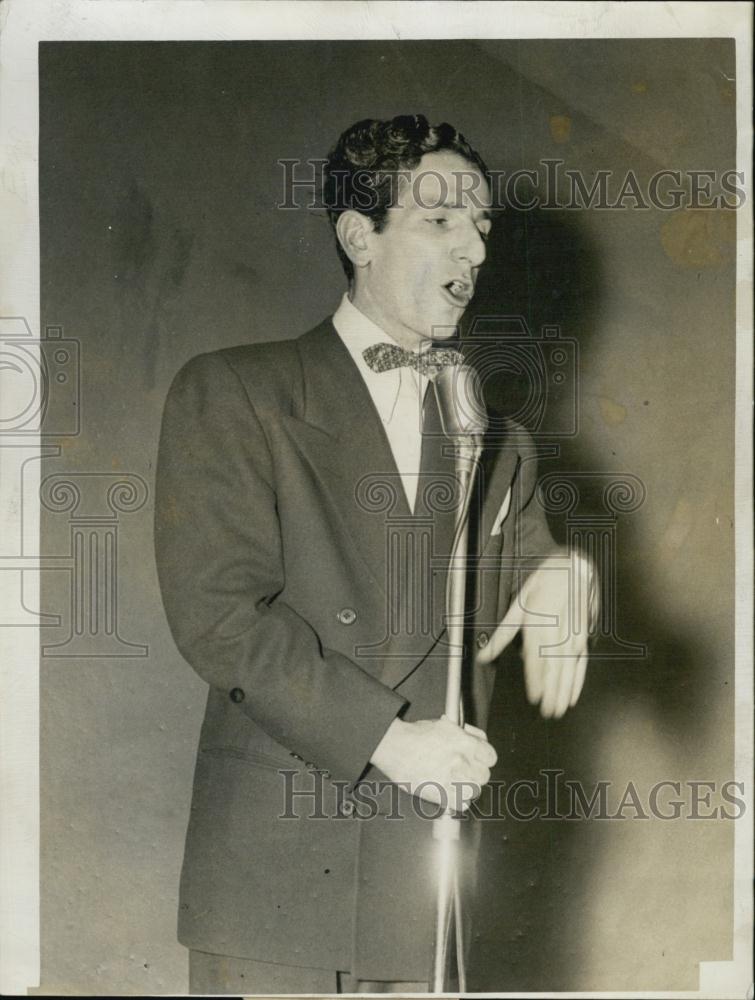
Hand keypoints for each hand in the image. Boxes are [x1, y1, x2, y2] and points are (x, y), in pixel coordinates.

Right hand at [370, 715, 496, 812]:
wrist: (395, 747)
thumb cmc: (416, 735)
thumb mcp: (446, 724)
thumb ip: (468, 733)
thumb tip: (479, 740)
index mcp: (464, 742)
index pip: (490, 757)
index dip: (485, 760)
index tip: (480, 761)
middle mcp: (460, 761)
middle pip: (484, 776)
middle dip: (476, 774)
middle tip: (466, 772)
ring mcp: (451, 778)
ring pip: (474, 791)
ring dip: (467, 788)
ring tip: (456, 783)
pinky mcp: (440, 794)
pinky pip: (461, 804)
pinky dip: (458, 801)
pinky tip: (451, 794)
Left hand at [476, 550, 597, 717]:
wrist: (571, 567)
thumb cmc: (540, 586)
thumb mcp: (517, 606)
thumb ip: (501, 635)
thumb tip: (482, 657)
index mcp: (537, 620)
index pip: (537, 655)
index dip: (537, 678)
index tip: (535, 697)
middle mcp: (557, 628)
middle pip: (555, 664)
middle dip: (552, 690)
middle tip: (548, 713)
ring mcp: (573, 632)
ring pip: (569, 666)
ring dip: (565, 689)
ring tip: (559, 710)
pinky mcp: (585, 635)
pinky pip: (582, 661)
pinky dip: (578, 679)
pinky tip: (573, 695)